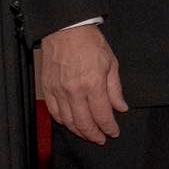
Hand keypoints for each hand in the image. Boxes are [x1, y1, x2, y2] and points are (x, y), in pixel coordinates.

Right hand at [39, 24, 127, 143]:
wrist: (66, 28)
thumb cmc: (90, 42)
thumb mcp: (111, 62)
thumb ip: (115, 89)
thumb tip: (121, 107)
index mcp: (93, 84)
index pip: (102, 116)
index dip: (109, 128)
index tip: (113, 132)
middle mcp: (74, 91)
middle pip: (84, 124)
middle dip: (94, 135)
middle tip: (101, 139)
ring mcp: (59, 91)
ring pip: (68, 121)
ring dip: (78, 131)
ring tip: (87, 133)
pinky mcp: (48, 88)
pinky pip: (54, 112)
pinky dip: (63, 121)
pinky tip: (70, 123)